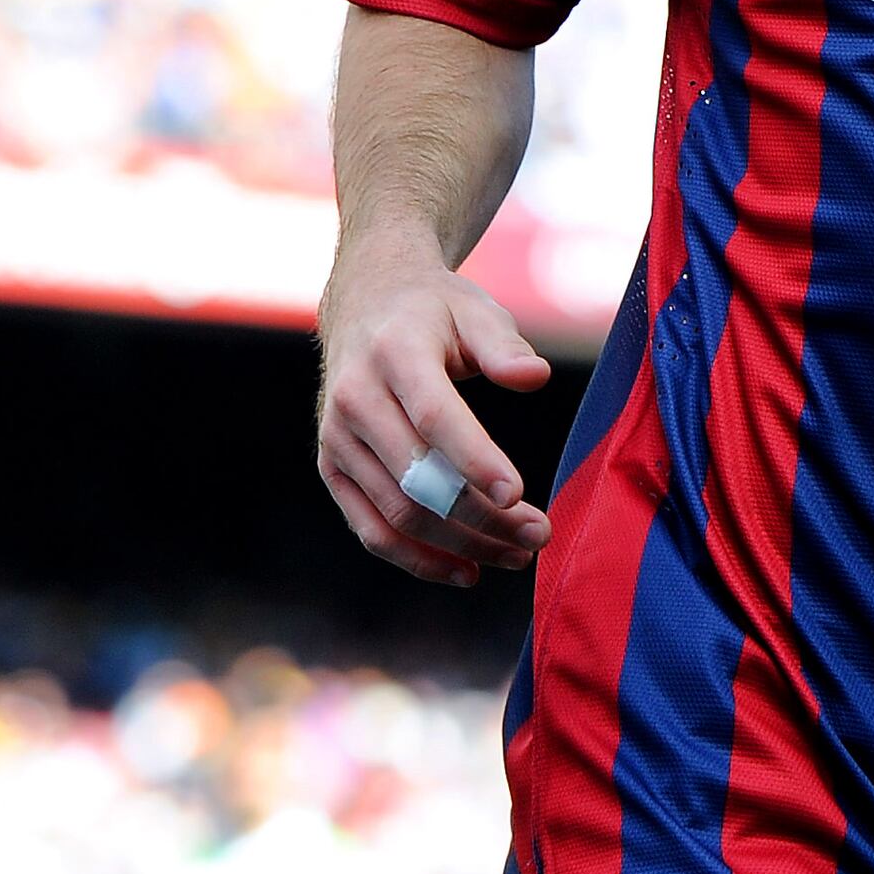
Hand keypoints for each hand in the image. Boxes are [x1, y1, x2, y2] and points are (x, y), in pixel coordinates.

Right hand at [314, 232, 553, 585]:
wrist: (366, 303)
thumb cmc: (434, 311)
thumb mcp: (474, 310)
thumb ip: (504, 345)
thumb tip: (534, 377)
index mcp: (393, 354)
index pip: (433, 416)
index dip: (474, 459)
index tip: (518, 494)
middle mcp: (355, 400)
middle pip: (417, 477)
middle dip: (481, 517)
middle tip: (539, 535)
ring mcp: (338, 439)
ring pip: (396, 513)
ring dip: (459, 545)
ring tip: (517, 555)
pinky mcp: (334, 468)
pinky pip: (371, 528)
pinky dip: (416, 558)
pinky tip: (465, 569)